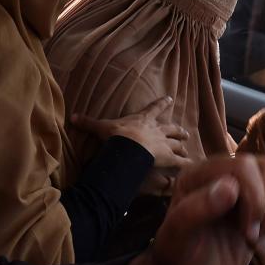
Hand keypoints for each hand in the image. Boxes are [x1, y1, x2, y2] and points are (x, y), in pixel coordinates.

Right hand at [71, 97, 192, 194]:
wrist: (129, 146)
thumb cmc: (117, 135)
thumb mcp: (102, 127)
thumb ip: (88, 122)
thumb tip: (72, 116)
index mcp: (144, 120)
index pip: (155, 108)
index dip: (162, 103)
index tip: (170, 98)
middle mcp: (158, 130)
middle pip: (171, 128)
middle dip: (178, 130)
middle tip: (185, 132)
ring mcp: (165, 143)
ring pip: (178, 143)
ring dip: (183, 146)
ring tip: (187, 148)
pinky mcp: (169, 157)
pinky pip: (180, 161)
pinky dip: (187, 164)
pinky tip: (192, 166)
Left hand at [125, 155, 264, 264]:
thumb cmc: (180, 259)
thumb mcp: (178, 238)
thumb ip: (196, 210)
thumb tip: (230, 187)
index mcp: (200, 174)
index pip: (243, 167)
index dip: (256, 199)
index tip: (249, 234)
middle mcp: (225, 172)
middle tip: (258, 242)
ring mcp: (247, 184)